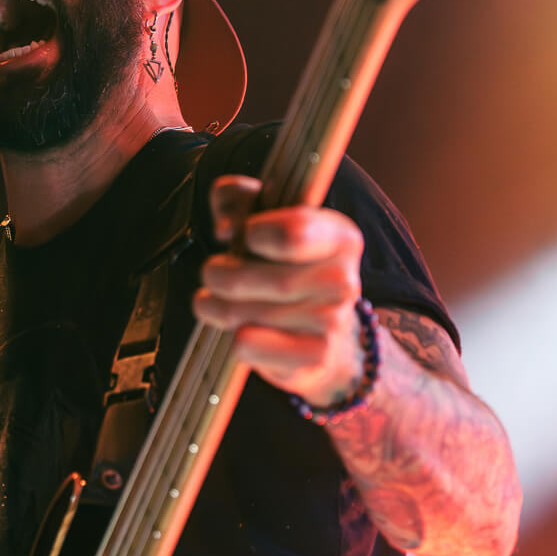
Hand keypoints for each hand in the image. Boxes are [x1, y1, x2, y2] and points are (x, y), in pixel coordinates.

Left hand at [191, 174, 366, 408]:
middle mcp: (343, 280)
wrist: (324, 331)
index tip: (244, 236)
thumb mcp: (264, 218)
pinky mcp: (313, 356)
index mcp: (339, 236)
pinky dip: (233, 338)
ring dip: (216, 306)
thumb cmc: (285, 266)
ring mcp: (332, 322)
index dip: (253, 233)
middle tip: (213, 274)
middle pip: (259, 276)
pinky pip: (249, 346)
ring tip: (214, 301)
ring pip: (245, 313)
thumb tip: (227, 226)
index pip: (292, 233)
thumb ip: (238, 198)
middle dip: (220, 274)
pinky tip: (237, 330)